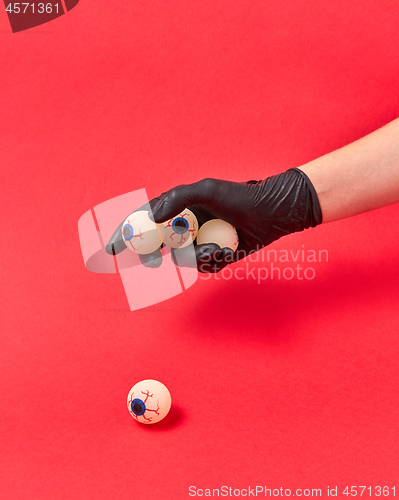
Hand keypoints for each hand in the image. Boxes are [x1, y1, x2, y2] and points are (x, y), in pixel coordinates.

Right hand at [106, 168, 321, 271]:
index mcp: (176, 210)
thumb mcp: (206, 190)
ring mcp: (197, 244)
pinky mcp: (212, 257)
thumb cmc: (237, 197)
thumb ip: (176, 198)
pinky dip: (214, 262)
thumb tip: (152, 216)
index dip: (124, 237)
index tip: (111, 251)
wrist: (267, 214)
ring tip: (219, 248)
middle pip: (154, 249)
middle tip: (155, 262)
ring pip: (181, 263)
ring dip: (198, 259)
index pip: (142, 224)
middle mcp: (183, 228)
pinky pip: (202, 269)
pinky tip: (228, 251)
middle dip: (152, 257)